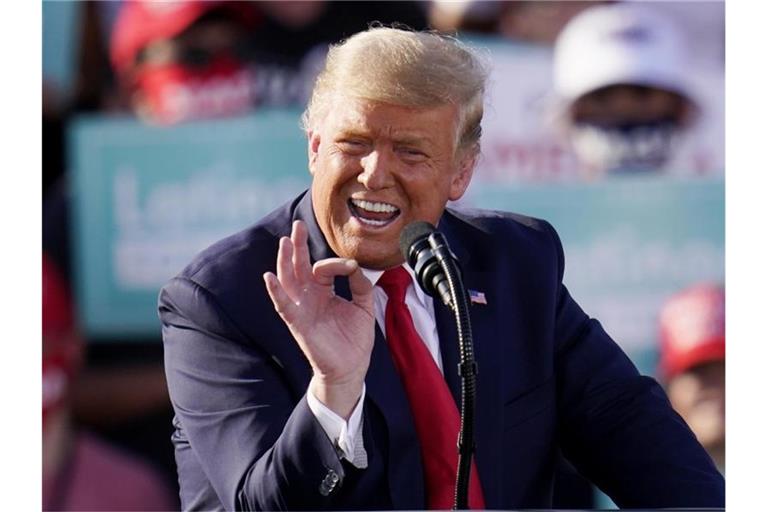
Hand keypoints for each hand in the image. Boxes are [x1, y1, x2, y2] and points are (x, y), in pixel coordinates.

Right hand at [263, 220, 374, 418]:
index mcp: (323, 291)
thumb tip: (354, 264)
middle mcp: (309, 297)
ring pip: (288, 281)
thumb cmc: (355, 338)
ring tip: (284, 242)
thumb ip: (360, 283)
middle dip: (297, 246)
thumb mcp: (363, 305)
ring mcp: (302, 309)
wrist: (352, 368)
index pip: (322, 268)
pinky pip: (283, 305)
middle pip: (298, 267)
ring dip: (284, 261)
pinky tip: (270, 276)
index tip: (351, 266)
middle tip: (297, 226)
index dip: (336, 262)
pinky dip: (276, 291)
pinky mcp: (298, 323)